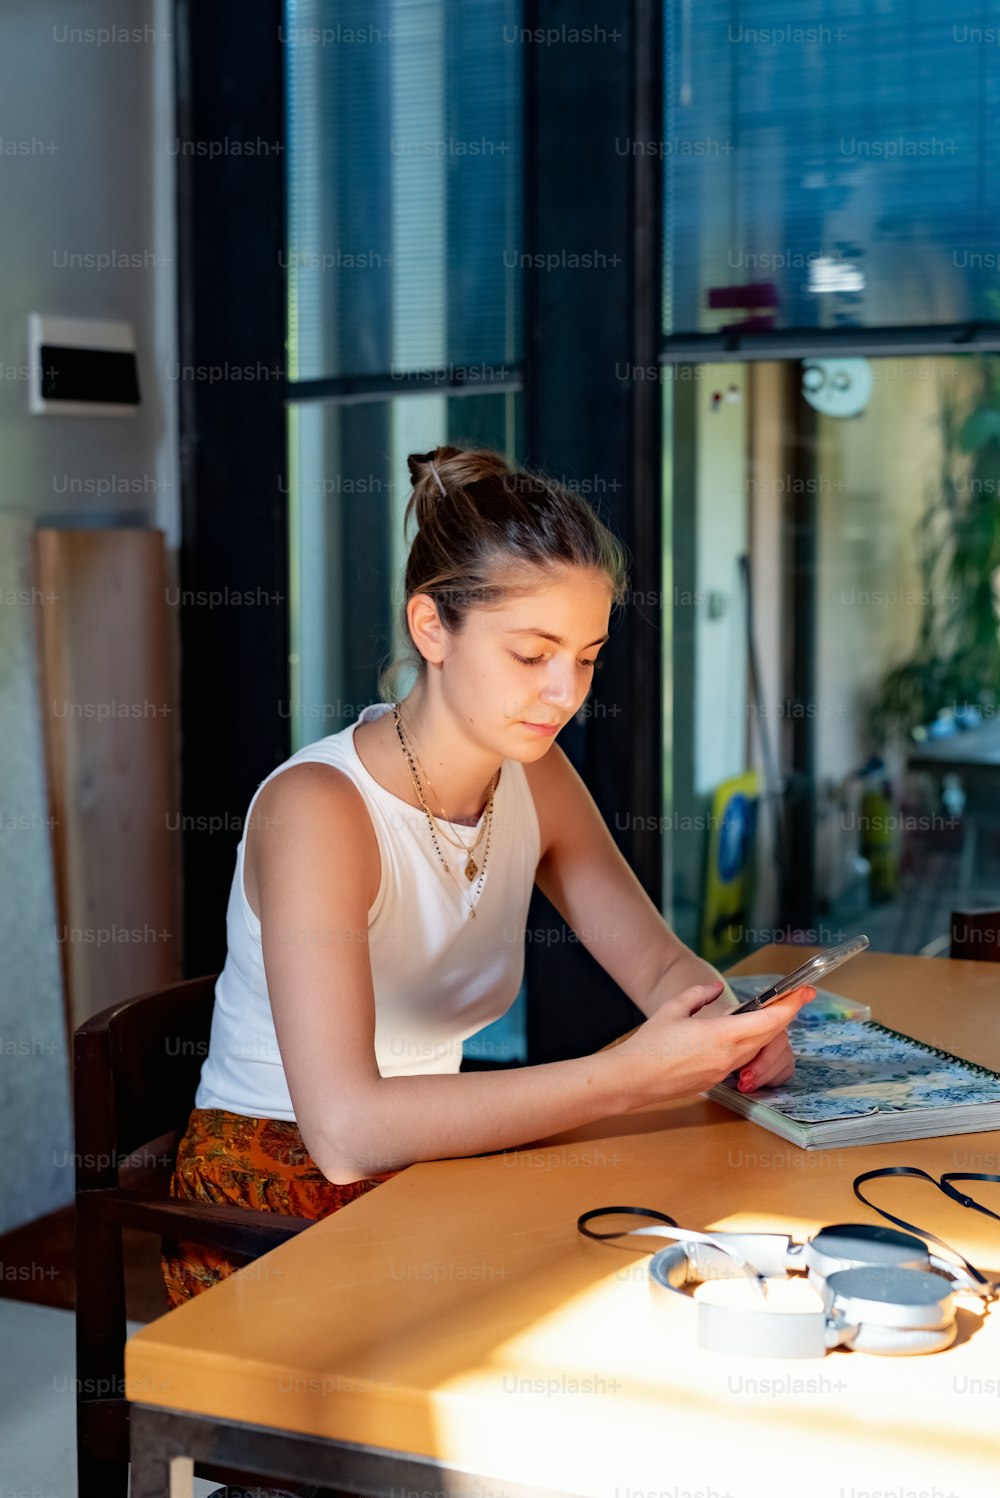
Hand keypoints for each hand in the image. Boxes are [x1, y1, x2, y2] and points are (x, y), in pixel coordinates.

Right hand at [613, 979, 815, 1105]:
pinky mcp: (716, 1079)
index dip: (790, 1006)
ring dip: (768, 1031)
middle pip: (770, 1035)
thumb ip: (699, 995)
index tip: (804, 992)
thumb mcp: (673, 1009)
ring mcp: (724, 1071)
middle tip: (794, 997)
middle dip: (784, 1015)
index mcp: (721, 1036)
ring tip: (770, 1012)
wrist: (633, 1079)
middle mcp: (728, 1056)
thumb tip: (715, 989)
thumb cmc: (649, 1044)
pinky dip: (751, 1044)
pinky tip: (745, 1033)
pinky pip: (744, 1059)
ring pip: (758, 1048)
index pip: (768, 1021)